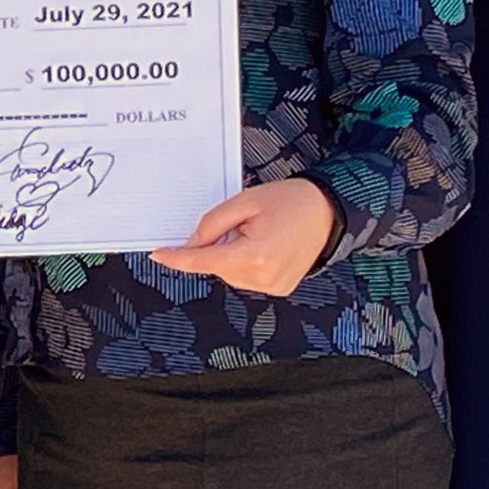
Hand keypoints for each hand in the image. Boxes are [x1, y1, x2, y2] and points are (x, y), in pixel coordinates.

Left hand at [149, 176, 338, 295]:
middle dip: (218, 247)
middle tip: (242, 225)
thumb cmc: (290, 200)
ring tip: (259, 234)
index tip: (159, 256)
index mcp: (255, 256)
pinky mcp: (280, 288)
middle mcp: (264, 277)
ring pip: (230, 274)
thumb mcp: (244, 202)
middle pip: (217, 267)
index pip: (204, 261)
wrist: (328, 211)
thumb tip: (190, 245)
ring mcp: (273, 286)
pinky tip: (265, 247)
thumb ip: (212, 225)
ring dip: (232, 256)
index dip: (178, 258)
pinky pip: (247, 278)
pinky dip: (246, 264)